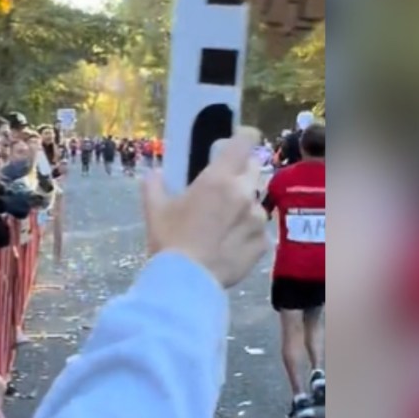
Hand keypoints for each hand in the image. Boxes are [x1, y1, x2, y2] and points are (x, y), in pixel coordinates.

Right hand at [142, 127, 267, 287]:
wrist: (185, 283)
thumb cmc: (169, 240)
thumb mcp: (154, 209)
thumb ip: (154, 185)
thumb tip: (154, 174)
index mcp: (218, 178)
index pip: (245, 141)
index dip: (243, 137)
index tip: (234, 143)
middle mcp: (244, 193)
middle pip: (254, 168)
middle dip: (242, 171)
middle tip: (224, 186)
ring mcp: (257, 220)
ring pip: (257, 202)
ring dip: (245, 206)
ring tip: (225, 224)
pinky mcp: (263, 244)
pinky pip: (260, 231)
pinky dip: (248, 234)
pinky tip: (230, 245)